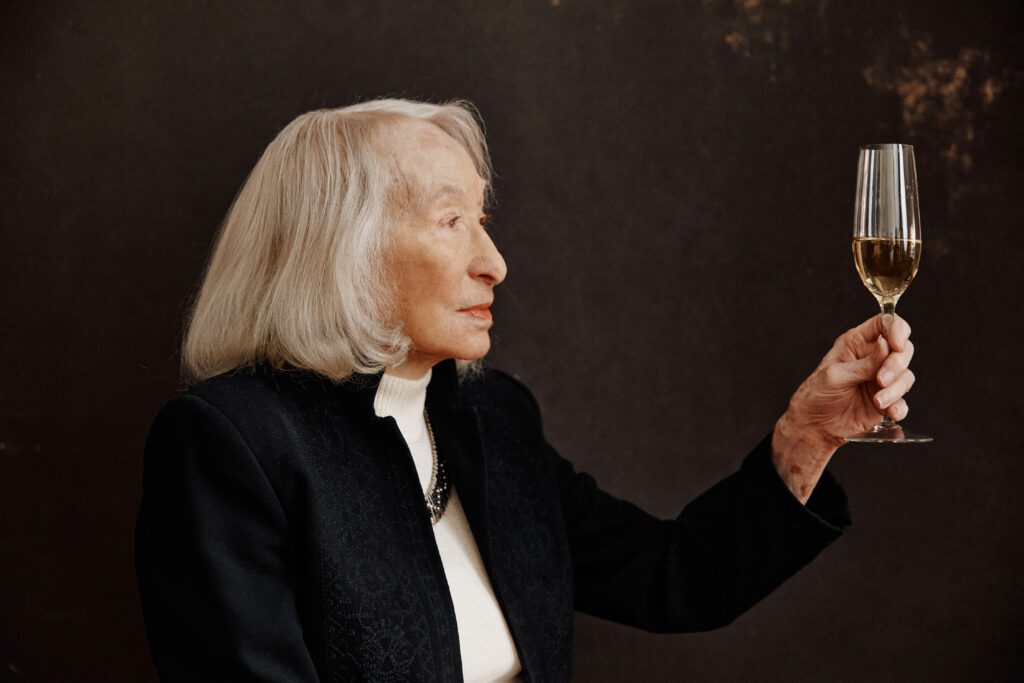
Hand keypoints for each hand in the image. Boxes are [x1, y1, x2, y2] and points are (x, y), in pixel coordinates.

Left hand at [771, 314, 914, 502]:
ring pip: (906, 376)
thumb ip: (864, 363)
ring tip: (878, 401)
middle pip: (903, 350)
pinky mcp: (887, 400)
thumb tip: (886, 345)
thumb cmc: (817, 393)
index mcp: (857, 343)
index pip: (885, 324)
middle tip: (881, 380)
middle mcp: (873, 358)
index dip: (896, 329)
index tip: (896, 344)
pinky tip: (890, 412)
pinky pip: (903, 401)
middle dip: (896, 365)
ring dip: (896, 389)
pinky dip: (899, 406)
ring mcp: (882, 379)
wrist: (815, 424)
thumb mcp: (836, 375)